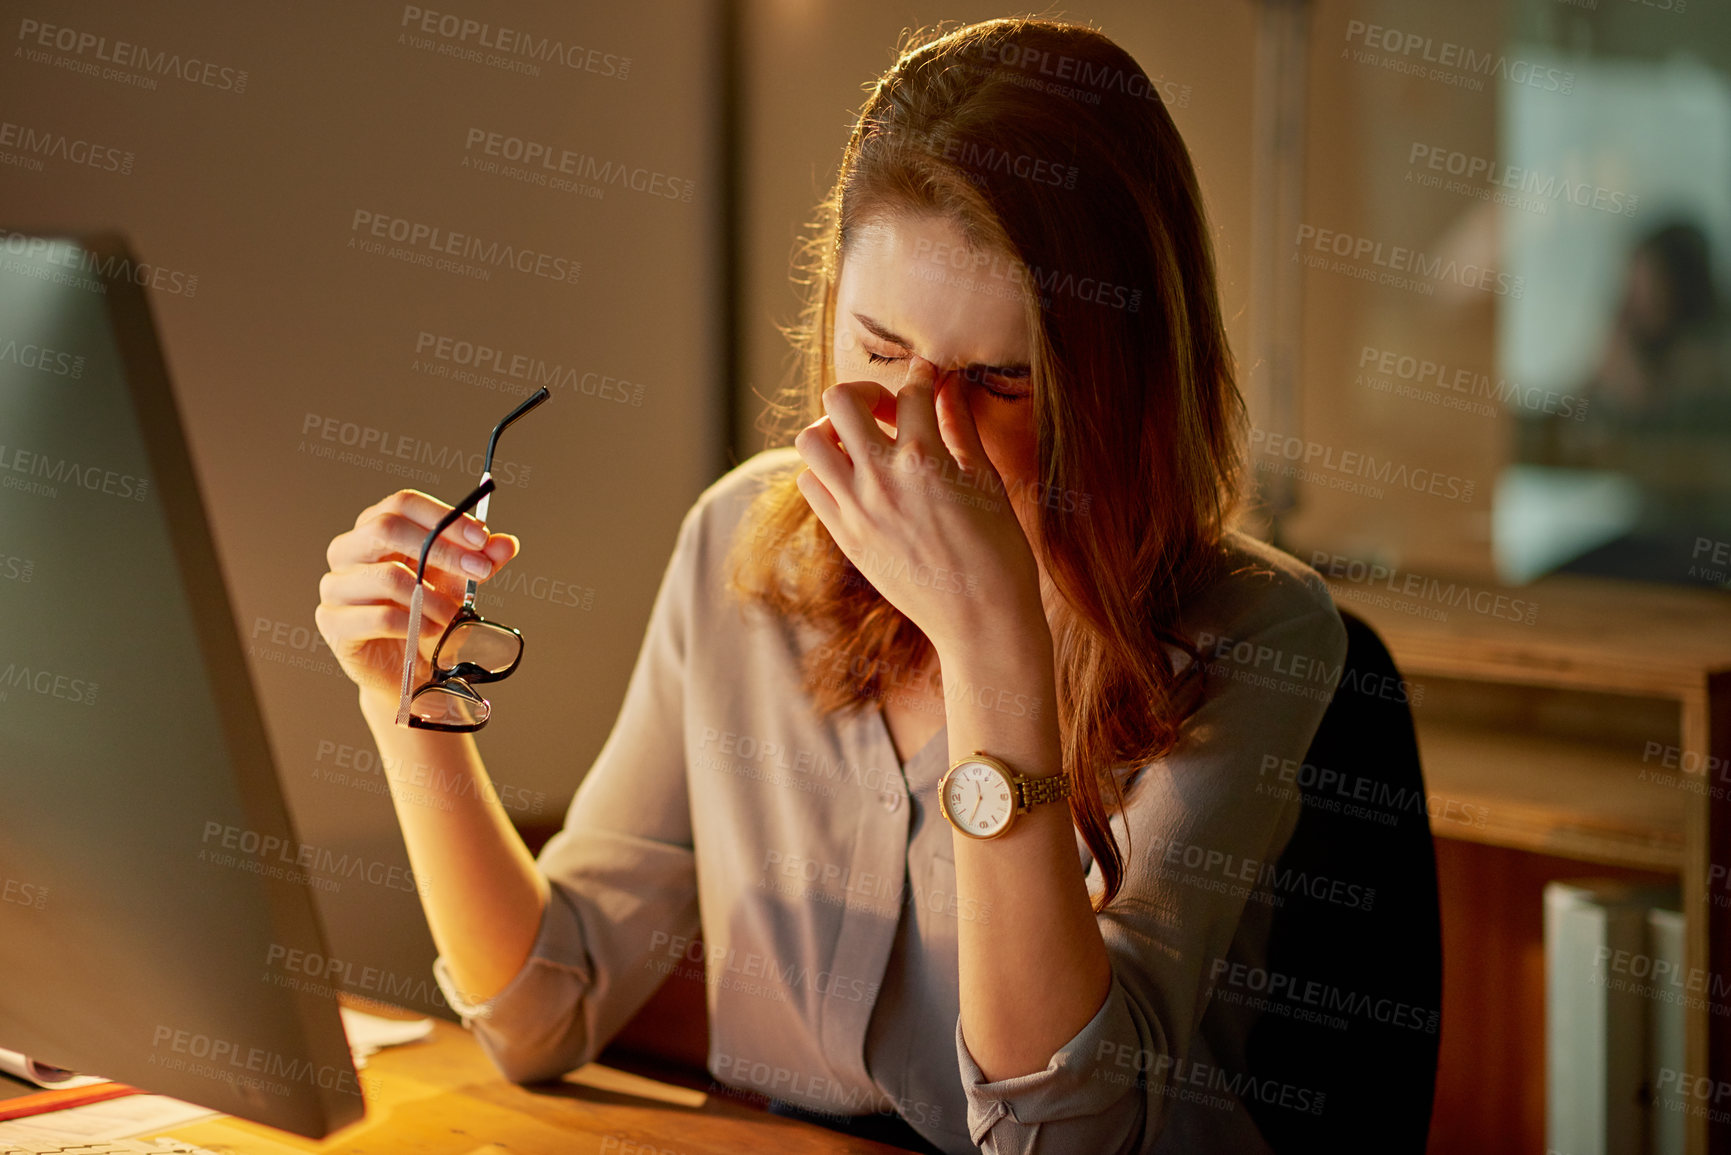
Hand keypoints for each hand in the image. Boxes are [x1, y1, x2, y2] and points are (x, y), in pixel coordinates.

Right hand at [315, 489, 519, 702]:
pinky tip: (430, 631)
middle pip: (386, 528)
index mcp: (376, 529)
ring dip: (431, 597)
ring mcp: (335, 585)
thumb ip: (482, 561)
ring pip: (386, 575)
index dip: (443, 517)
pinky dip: (414, 623)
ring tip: (453, 615)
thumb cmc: (429, 616)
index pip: (402, 504)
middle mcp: (348, 550)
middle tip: (478, 570)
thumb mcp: (461, 584)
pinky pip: (378, 616)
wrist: (409, 668)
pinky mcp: (332, 622)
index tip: (481, 539)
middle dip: (442, 549)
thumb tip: (507, 543)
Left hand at [792, 357, 1043, 658]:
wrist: (980, 620)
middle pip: (840, 400)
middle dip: (864, 392)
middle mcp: (881, 478)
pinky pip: (810, 485)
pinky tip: (855, 479)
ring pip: (811, 440)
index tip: (928, 377)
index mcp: (926, 458)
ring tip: (862, 444)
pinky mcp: (844, 537)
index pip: (910, 390)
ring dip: (834, 431)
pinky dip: (825, 471)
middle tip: (888, 412)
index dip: (923, 375)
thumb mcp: (986, 482)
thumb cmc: (998, 552)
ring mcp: (856, 509)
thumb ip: (961, 428)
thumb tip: (950, 386)